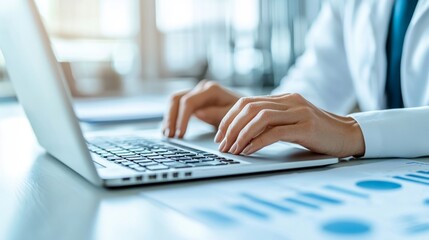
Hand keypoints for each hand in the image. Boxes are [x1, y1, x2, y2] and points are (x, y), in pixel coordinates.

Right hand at [163, 80, 239, 137]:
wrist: (248, 110)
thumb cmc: (242, 114)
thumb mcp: (233, 116)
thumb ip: (216, 114)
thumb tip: (198, 113)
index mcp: (211, 90)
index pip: (188, 102)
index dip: (182, 119)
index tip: (180, 135)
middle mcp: (202, 88)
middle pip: (177, 99)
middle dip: (171, 118)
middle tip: (169, 136)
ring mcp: (197, 93)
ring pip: (174, 101)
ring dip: (169, 117)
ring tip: (167, 135)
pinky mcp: (195, 100)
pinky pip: (178, 106)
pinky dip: (172, 117)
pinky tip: (168, 130)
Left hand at [214, 93, 364, 157]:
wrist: (349, 135)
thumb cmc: (317, 132)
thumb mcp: (291, 123)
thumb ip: (271, 122)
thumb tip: (242, 133)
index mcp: (283, 98)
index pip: (247, 102)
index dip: (229, 118)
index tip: (220, 135)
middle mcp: (289, 101)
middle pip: (249, 108)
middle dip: (230, 127)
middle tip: (222, 145)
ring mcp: (298, 112)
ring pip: (260, 118)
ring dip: (241, 135)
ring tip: (233, 150)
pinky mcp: (306, 126)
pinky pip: (275, 132)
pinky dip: (257, 142)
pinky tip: (248, 151)